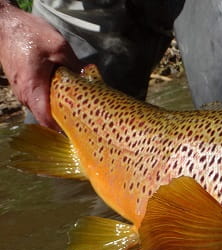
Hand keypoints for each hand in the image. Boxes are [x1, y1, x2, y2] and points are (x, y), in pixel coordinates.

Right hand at [0, 5, 82, 127]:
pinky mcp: (19, 84)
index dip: (61, 128)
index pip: (46, 120)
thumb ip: (75, 67)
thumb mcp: (60, 48)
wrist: (4, 24)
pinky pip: (36, 98)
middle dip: (62, 119)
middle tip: (82, 119)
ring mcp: (20, 89)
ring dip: (56, 108)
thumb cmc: (30, 34)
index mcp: (34, 88)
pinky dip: (48, 98)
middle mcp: (24, 94)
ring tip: (75, 106)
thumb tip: (89, 81)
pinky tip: (62, 92)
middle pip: (45, 116)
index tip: (76, 131)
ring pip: (40, 107)